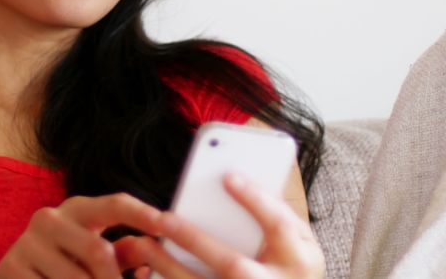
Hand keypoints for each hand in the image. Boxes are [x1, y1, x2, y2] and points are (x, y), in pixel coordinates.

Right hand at [0, 192, 164, 278]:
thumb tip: (153, 253)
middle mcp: (49, 218)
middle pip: (98, 250)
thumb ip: (124, 253)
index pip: (115, 204)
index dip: (142, 214)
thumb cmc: (66, 267)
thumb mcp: (94, 256)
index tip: (166, 226)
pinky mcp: (9, 268)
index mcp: (77, 209)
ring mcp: (27, 243)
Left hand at [124, 174, 324, 278]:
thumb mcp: (302, 243)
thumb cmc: (293, 270)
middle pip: (232, 265)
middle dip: (195, 240)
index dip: (255, 200)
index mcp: (300, 262)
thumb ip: (277, 214)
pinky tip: (147, 273)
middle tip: (163, 218)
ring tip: (144, 245)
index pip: (279, 226)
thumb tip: (236, 180)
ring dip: (170, 267)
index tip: (228, 176)